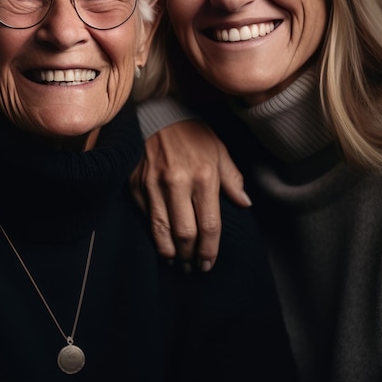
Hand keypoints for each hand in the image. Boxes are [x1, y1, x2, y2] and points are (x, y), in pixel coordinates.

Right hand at [131, 119, 250, 271]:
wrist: (158, 115)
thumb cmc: (193, 134)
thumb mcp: (219, 151)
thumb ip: (232, 179)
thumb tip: (244, 203)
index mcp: (203, 176)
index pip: (209, 225)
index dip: (209, 250)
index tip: (208, 263)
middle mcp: (178, 183)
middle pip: (185, 234)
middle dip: (190, 257)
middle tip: (192, 267)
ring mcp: (154, 185)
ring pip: (161, 232)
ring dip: (170, 253)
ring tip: (177, 262)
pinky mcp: (137, 185)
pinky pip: (146, 218)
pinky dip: (154, 235)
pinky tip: (161, 243)